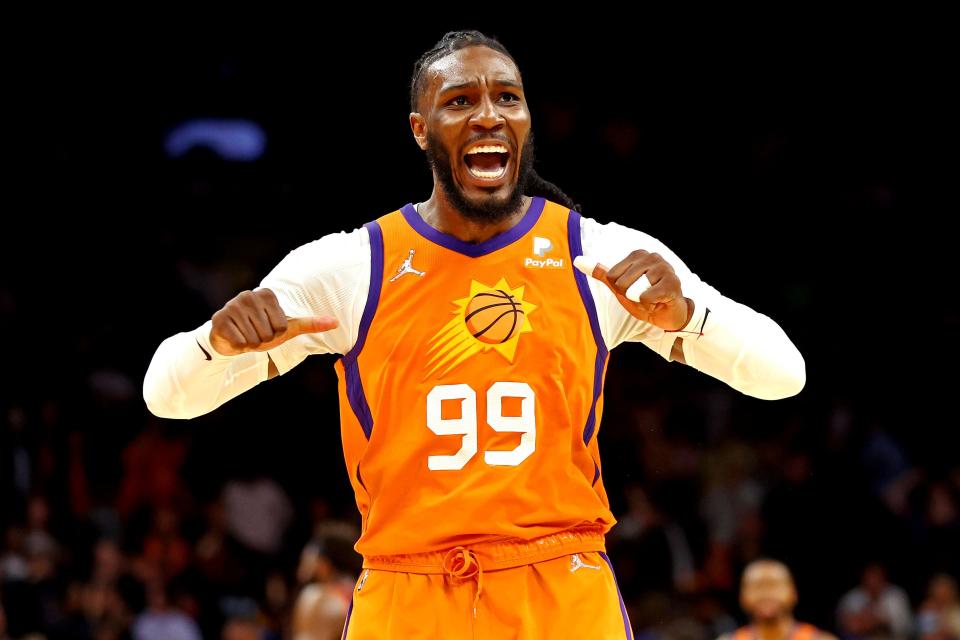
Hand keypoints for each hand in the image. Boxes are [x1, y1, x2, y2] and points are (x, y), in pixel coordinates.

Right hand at [209, 289, 337, 355]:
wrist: (232, 338)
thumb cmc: (263, 330)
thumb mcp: (288, 328)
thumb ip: (311, 323)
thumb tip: (336, 322)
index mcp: (267, 294)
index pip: (282, 326)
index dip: (277, 333)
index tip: (268, 327)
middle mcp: (248, 295)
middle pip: (267, 333)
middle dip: (263, 340)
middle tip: (255, 334)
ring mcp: (232, 306)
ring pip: (253, 339)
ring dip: (251, 343)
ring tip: (246, 335)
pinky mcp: (219, 319)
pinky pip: (239, 343)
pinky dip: (239, 346)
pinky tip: (235, 338)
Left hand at [575, 251, 691, 330]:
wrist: (668, 314)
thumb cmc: (644, 298)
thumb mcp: (619, 286)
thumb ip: (601, 273)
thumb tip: (577, 260)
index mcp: (637, 254)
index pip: (611, 276)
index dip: (619, 289)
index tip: (633, 290)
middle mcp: (651, 256)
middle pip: (621, 283)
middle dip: (629, 296)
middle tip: (643, 296)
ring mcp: (664, 268)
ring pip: (633, 290)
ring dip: (640, 301)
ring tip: (651, 299)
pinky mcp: (672, 283)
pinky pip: (645, 298)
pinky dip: (650, 305)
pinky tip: (659, 302)